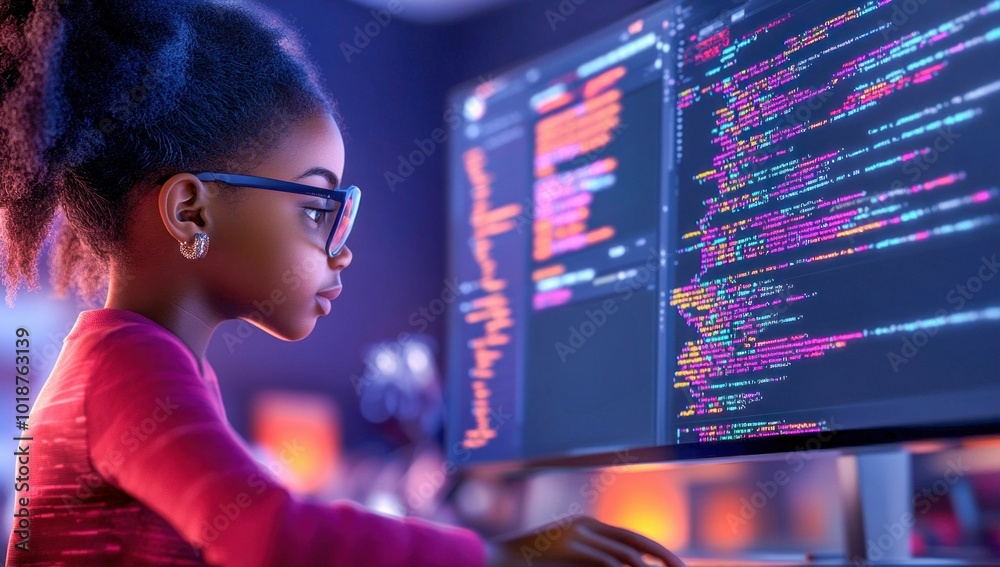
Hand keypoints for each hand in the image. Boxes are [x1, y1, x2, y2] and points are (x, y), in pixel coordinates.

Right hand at [484, 515, 685, 566]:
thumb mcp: (566, 560)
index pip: (631, 538)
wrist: (495, 559)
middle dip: (664, 556)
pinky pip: (605, 561)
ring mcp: (577, 535)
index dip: (657, 551)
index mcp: (587, 526)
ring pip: (625, 553)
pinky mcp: (569, 548)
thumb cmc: (530, 566)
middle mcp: (586, 525)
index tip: (676, 564)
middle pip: (636, 542)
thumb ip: (592, 561)